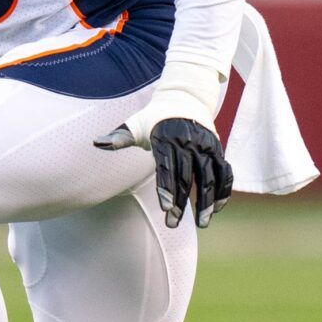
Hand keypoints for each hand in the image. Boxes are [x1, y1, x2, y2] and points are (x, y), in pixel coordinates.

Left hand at [95, 117, 233, 228]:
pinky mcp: (217, 150)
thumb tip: (96, 143)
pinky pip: (225, 172)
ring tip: (202, 224)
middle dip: (181, 202)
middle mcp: (189, 142)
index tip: (165, 208)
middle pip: (187, 177)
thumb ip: (119, 137)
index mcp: (167, 138)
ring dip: (208, 202)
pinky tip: (218, 210)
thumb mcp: (136, 123)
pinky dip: (224, 191)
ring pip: (210, 177)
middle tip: (172, 224)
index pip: (167, 166)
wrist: (185, 97)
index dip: (166, 188)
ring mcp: (206, 146)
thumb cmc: (154, 117)